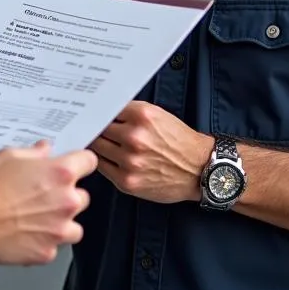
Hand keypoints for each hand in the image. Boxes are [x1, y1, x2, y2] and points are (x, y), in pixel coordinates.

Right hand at [0, 141, 97, 265]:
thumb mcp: (9, 155)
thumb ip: (34, 154)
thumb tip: (44, 151)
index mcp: (60, 173)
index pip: (88, 162)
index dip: (80, 163)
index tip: (76, 166)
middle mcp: (66, 201)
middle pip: (82, 197)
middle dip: (67, 195)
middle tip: (45, 195)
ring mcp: (58, 230)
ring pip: (74, 227)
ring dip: (61, 223)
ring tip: (38, 220)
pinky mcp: (46, 253)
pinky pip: (53, 248)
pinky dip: (43, 243)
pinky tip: (25, 235)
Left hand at [90, 101, 212, 203]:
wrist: (199, 169)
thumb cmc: (178, 140)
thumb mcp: (157, 115)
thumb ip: (130, 112)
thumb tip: (103, 111)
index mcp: (142, 115)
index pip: (107, 108)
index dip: (99, 111)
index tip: (91, 112)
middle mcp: (134, 137)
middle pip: (99, 128)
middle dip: (96, 127)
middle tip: (89, 126)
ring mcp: (130, 160)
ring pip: (97, 147)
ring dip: (96, 144)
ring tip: (97, 142)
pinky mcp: (127, 180)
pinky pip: (102, 166)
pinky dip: (101, 160)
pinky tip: (105, 156)